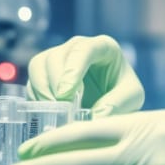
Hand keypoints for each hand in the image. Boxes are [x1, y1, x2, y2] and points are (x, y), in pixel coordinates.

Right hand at [25, 35, 143, 117]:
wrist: (114, 97)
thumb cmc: (124, 91)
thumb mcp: (132, 97)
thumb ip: (117, 104)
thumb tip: (96, 117)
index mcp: (102, 46)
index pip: (83, 50)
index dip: (71, 71)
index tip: (66, 95)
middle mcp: (77, 47)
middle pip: (56, 57)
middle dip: (54, 85)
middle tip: (60, 110)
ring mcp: (59, 57)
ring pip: (39, 66)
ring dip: (41, 91)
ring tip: (52, 113)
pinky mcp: (46, 72)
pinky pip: (32, 81)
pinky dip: (36, 98)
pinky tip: (45, 113)